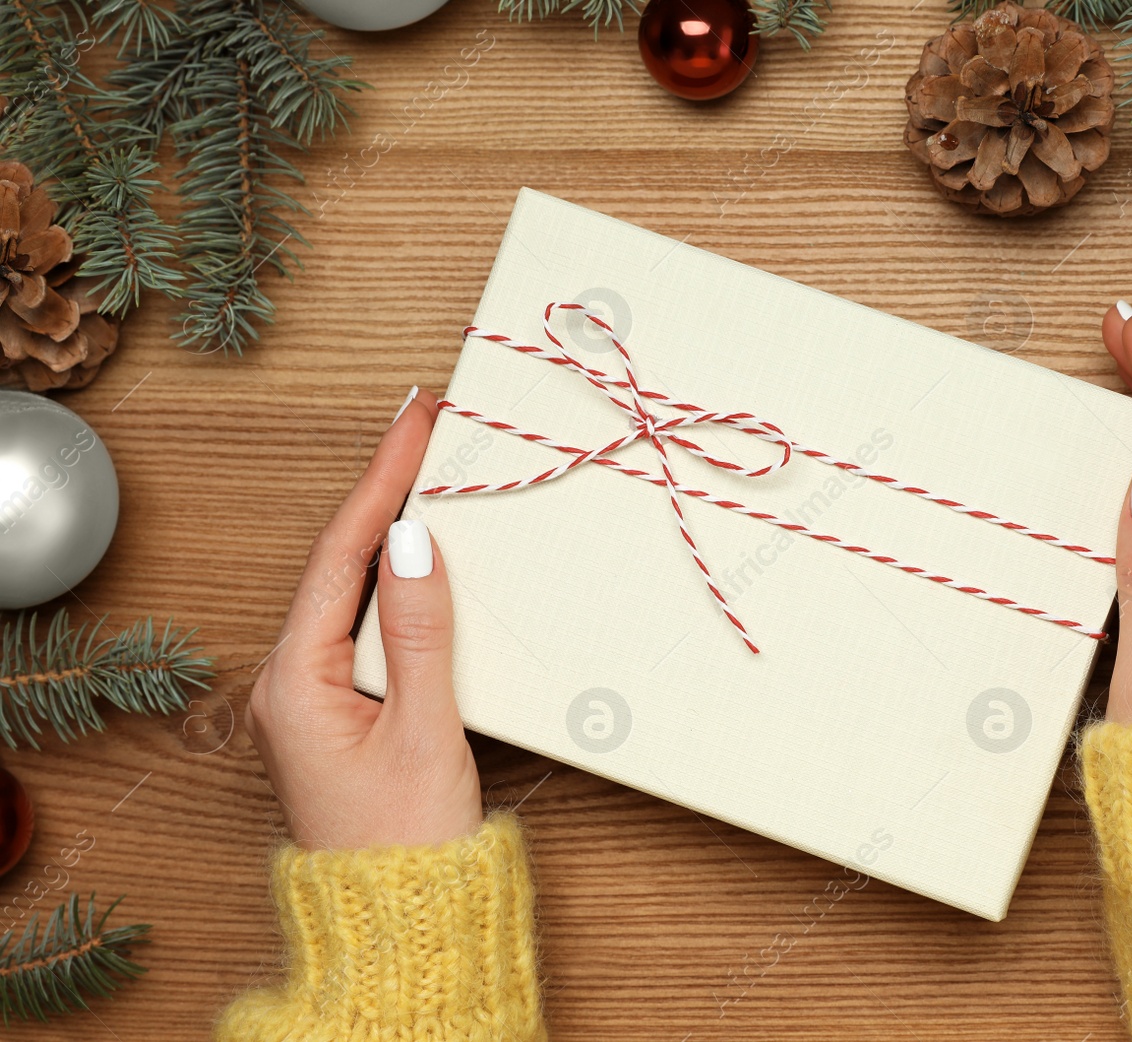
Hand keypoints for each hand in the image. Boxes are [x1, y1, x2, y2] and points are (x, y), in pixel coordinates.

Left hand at [245, 388, 481, 848]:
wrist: (405, 921)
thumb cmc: (406, 843)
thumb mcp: (425, 731)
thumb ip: (421, 632)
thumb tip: (415, 542)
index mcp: (295, 682)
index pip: (341, 554)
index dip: (379, 480)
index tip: (412, 422)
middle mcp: (292, 682)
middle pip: (340, 562)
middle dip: (384, 491)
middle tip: (426, 429)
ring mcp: (315, 696)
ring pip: (355, 592)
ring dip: (393, 532)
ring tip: (429, 472)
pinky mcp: (344, 710)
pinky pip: (369, 626)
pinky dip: (400, 583)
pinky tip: (426, 557)